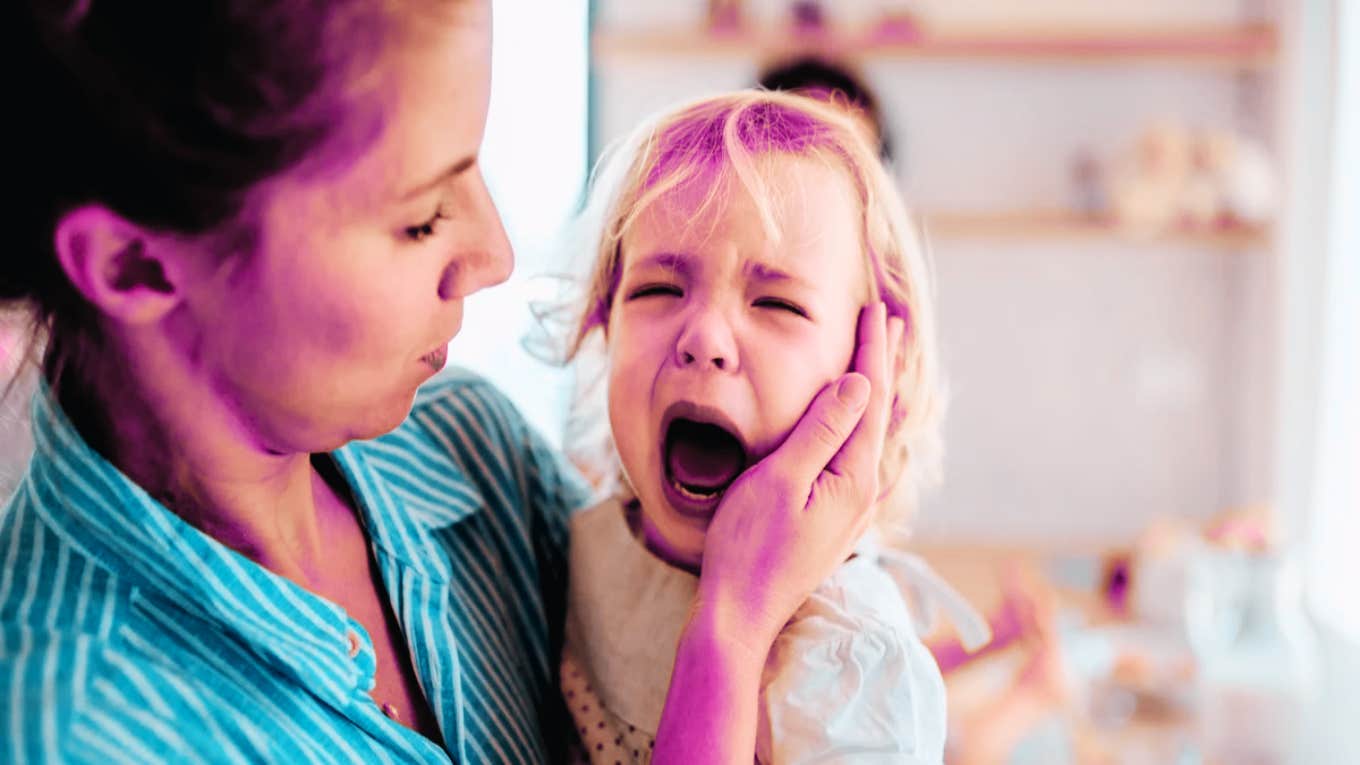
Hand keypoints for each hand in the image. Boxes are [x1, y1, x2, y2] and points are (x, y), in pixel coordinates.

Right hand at [694, 302, 902, 655]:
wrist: (740, 613)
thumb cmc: (749, 546)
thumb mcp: (780, 479)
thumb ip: (821, 431)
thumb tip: (858, 384)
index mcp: (853, 476)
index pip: (869, 398)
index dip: (872, 351)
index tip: (873, 311)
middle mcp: (861, 491)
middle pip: (877, 414)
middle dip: (880, 365)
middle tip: (888, 320)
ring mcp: (849, 508)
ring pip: (868, 436)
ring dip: (872, 394)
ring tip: (878, 362)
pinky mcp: (831, 520)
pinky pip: (856, 457)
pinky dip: (859, 426)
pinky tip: (857, 429)